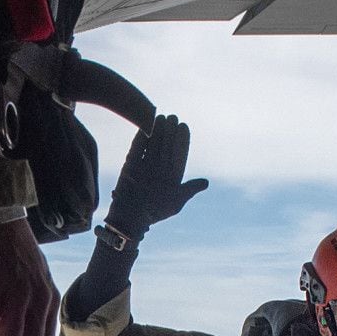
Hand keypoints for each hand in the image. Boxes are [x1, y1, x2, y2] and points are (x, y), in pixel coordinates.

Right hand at [105, 114, 207, 236]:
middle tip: (173, 118)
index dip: (182, 140)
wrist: (130, 218)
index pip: (179, 154)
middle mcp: (159, 168)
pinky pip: (137, 148)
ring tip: (161, 117)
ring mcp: (145, 165)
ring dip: (157, 131)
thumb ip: (189, 189)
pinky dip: (141, 137)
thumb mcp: (176, 201)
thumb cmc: (156, 212)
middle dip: (170, 132)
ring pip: (153, 144)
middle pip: (166, 146)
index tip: (184, 126)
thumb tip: (205, 182)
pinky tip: (146, 126)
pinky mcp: (130, 164)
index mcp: (172, 176)